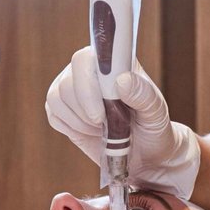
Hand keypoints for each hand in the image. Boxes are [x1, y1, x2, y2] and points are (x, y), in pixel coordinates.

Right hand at [44, 47, 201, 198]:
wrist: (145, 151)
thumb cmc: (152, 126)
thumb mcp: (156, 111)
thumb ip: (143, 94)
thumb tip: (122, 80)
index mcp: (112, 62)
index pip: (85, 57)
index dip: (89, 83)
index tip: (107, 106)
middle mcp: (89, 69)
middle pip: (68, 82)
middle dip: (87, 109)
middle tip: (106, 122)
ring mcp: (72, 87)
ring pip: (57, 98)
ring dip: (80, 121)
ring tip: (101, 127)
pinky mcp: (62, 108)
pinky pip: (54, 115)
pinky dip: (72, 128)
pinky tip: (90, 130)